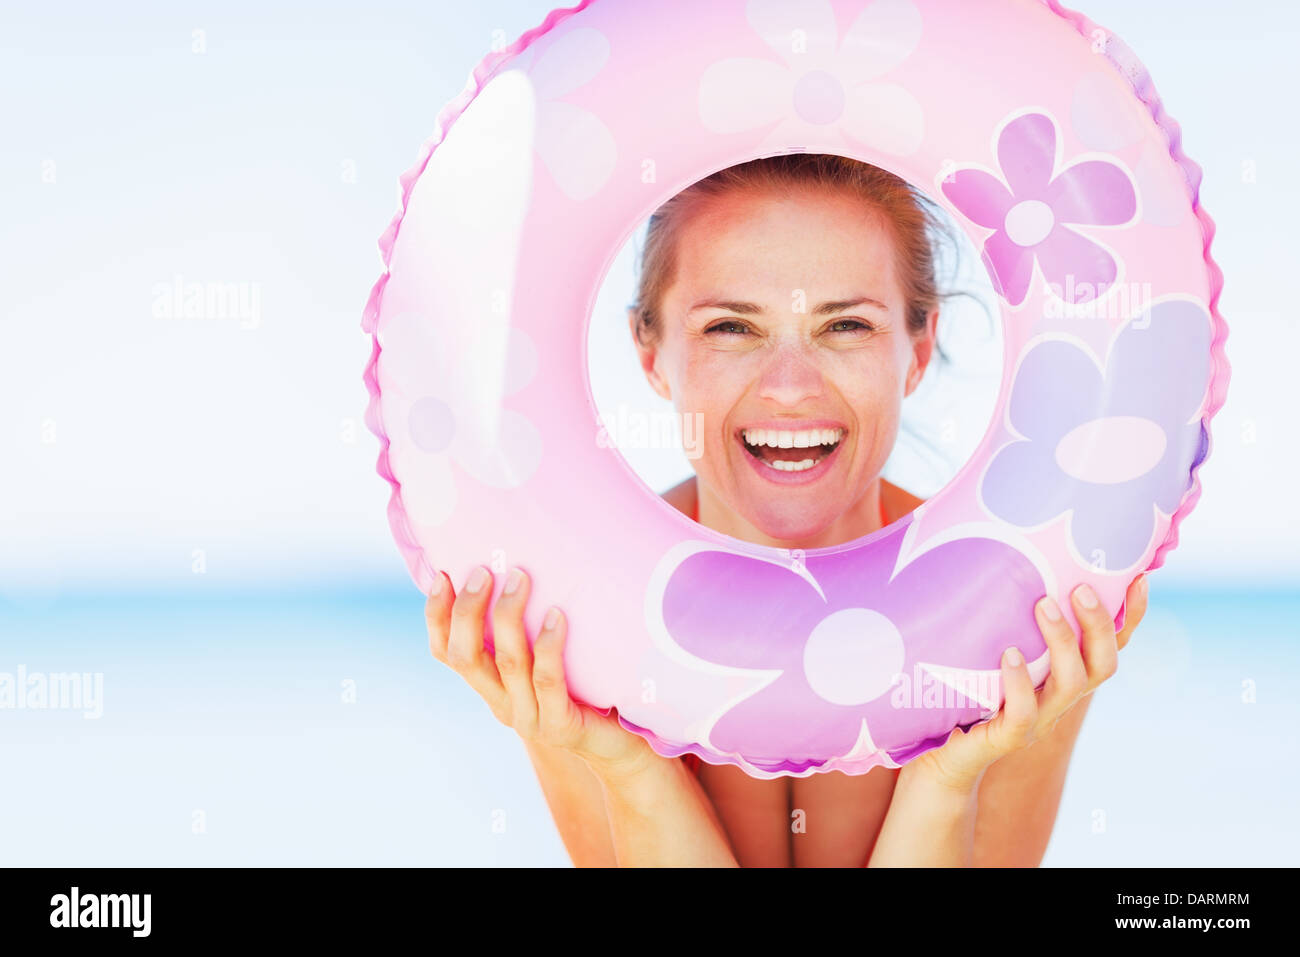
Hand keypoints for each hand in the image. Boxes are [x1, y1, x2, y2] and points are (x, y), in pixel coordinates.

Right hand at [426, 564, 656, 779]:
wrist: (624, 747)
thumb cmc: (588, 691)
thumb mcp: (548, 659)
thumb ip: (530, 631)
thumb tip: (520, 567)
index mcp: (492, 687)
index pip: (447, 653)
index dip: (437, 616)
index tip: (441, 575)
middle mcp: (503, 704)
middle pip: (465, 657)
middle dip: (467, 611)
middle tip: (483, 570)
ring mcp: (530, 719)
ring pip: (507, 663)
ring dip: (508, 617)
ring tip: (521, 577)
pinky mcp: (561, 727)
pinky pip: (548, 681)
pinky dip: (550, 645)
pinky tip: (558, 615)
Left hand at [910, 573, 1149, 792]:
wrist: (940, 751)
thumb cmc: (966, 689)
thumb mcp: (991, 646)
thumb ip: (1006, 614)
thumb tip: (998, 552)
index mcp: (1063, 674)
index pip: (1110, 646)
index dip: (1131, 617)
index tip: (1138, 577)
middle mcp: (1059, 698)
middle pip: (1103, 665)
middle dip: (1099, 625)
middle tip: (1080, 588)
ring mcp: (1038, 720)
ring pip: (1071, 684)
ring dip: (1062, 641)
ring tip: (1043, 604)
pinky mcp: (1008, 737)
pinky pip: (1023, 712)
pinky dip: (1018, 682)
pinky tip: (1008, 654)